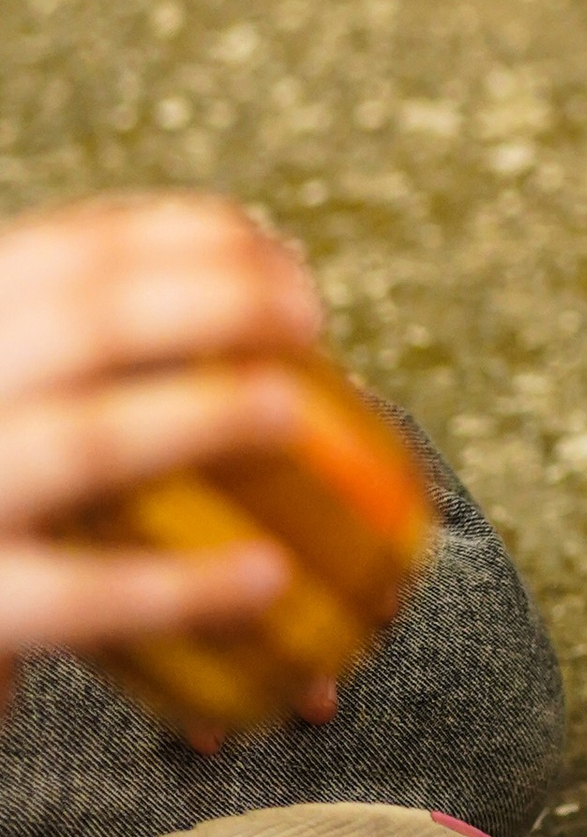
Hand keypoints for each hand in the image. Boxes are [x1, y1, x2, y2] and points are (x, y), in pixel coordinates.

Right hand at [0, 196, 326, 689]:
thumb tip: (272, 346)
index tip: (278, 256)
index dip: (181, 238)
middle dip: (215, 301)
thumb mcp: (20, 410)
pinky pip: (76, 598)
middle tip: (306, 320)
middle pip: (84, 325)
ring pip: (85, 444)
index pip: (64, 256)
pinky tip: (266, 577)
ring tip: (289, 414)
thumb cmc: (2, 523)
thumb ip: (80, 376)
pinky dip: (179, 585)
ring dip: (206, 416)